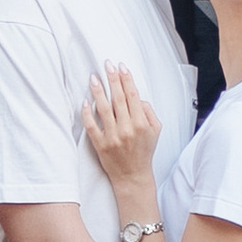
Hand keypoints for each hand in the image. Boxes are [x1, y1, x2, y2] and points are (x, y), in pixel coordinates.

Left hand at [82, 66, 160, 217]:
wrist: (133, 176)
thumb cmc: (143, 152)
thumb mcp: (156, 131)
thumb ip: (149, 112)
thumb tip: (138, 97)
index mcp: (141, 124)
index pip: (133, 96)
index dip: (126, 79)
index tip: (121, 66)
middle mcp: (127, 129)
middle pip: (118, 98)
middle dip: (112, 78)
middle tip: (106, 64)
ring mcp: (112, 137)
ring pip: (103, 108)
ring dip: (98, 90)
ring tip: (93, 77)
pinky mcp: (100, 144)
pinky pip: (91, 125)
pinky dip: (87, 113)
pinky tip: (85, 101)